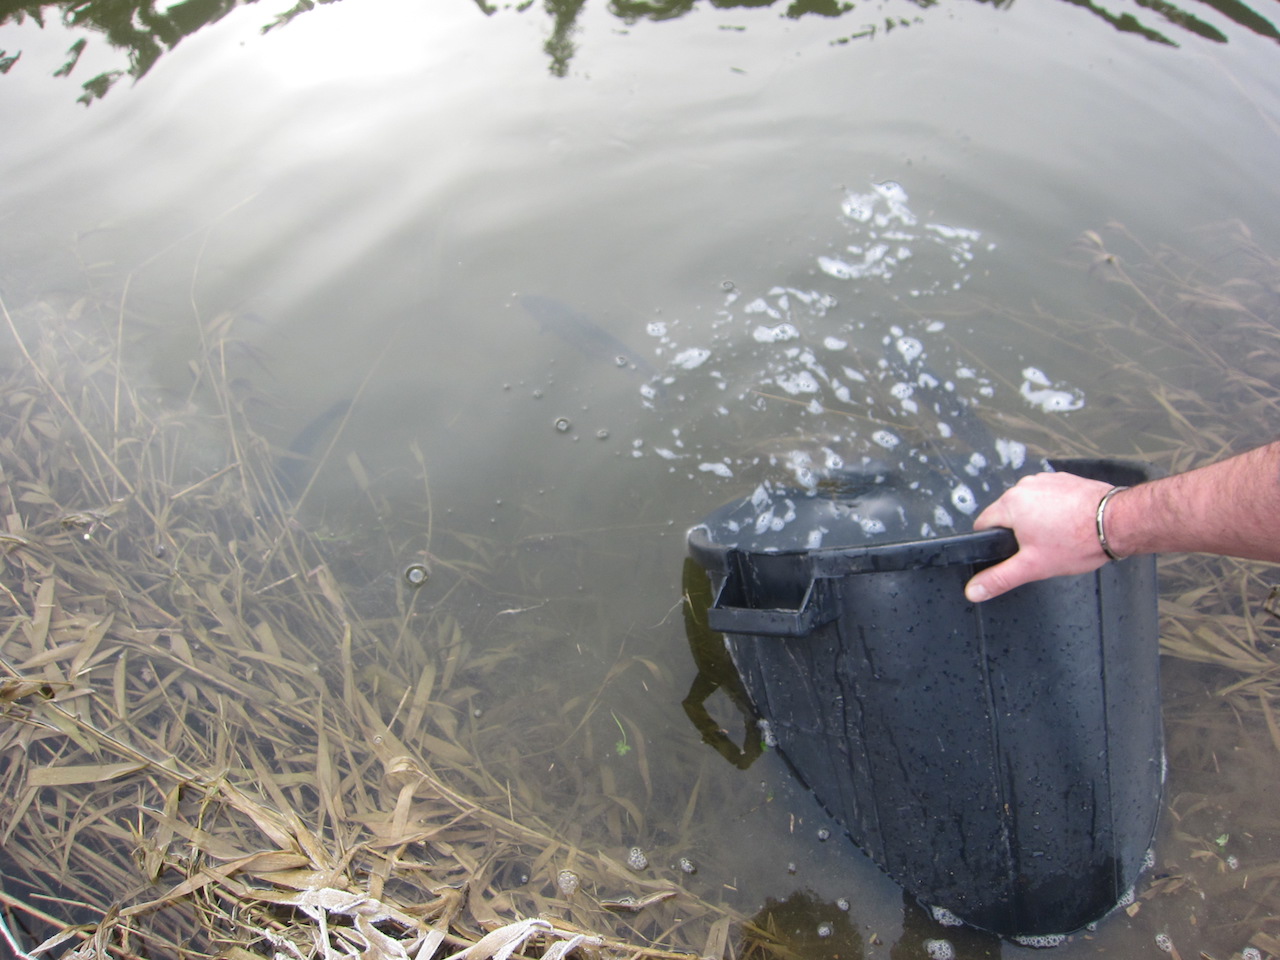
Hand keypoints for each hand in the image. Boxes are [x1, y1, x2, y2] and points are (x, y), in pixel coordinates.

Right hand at [964, 472, 1115, 602]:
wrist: (1118, 521)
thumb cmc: (1077, 542)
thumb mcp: (1033, 566)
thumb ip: (999, 578)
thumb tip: (972, 590)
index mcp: (1010, 503)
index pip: (984, 524)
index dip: (994, 543)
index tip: (1012, 554)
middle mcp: (1025, 486)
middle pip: (1008, 514)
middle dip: (1019, 532)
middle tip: (1041, 549)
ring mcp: (1046, 480)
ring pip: (1029, 505)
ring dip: (1038, 519)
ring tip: (1059, 537)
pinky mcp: (1065, 479)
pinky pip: (1050, 497)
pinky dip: (1055, 509)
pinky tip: (1070, 524)